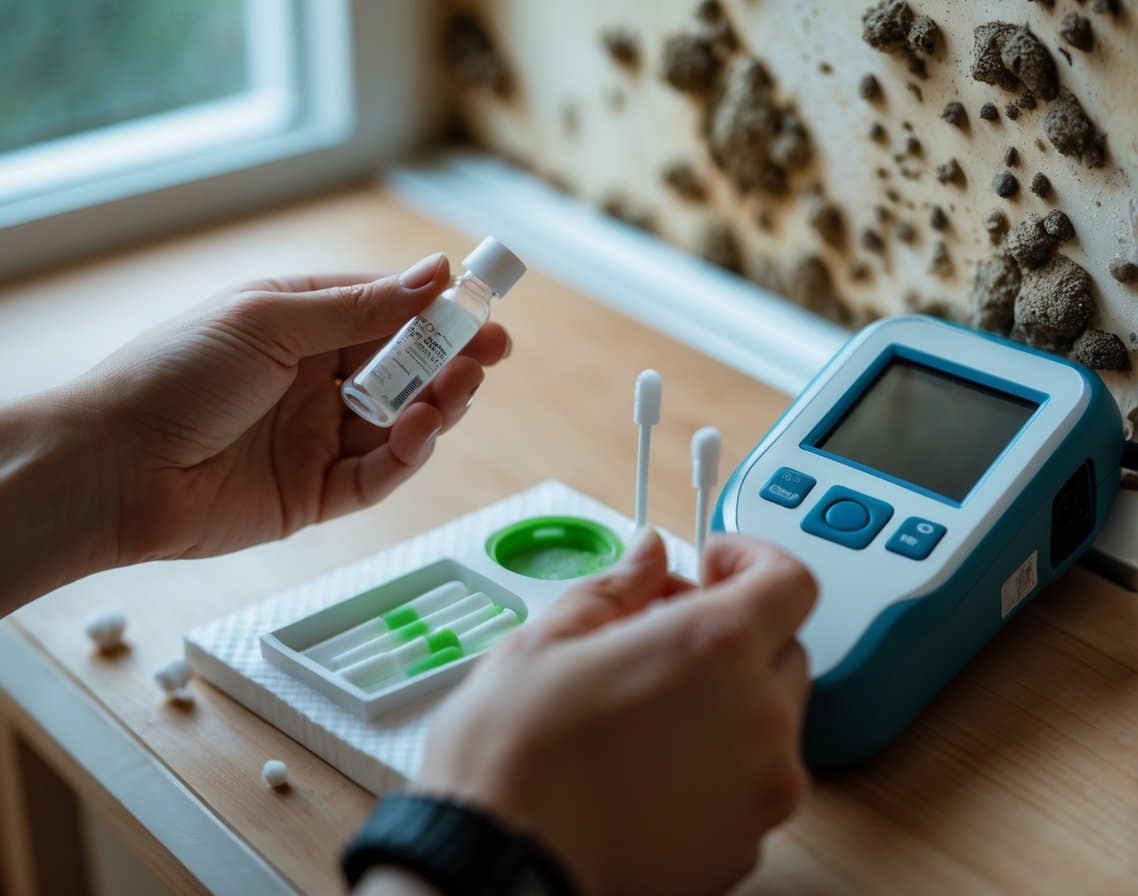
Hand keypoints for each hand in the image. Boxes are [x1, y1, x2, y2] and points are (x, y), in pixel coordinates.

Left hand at [73, 252, 509, 564]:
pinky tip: (421, 430)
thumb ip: (358, 307)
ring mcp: (318, 439)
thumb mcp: (270, 322)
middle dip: (451, 359)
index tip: (481, 304)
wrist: (114, 468)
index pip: (386, 313)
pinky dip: (408, 455)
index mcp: (300, 328)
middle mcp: (315, 382)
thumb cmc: (176, 376)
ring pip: (402, 422)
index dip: (436, 311)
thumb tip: (434, 272)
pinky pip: (379, 475)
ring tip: (462, 386)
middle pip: (404, 370)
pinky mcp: (316, 494)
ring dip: (439, 404)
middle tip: (493, 351)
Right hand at [415, 530, 816, 895]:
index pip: (790, 581)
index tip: (717, 562)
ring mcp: (760, 790)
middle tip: (663, 631)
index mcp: (715, 647)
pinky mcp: (746, 845)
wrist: (496, 870)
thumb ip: (617, 588)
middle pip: (784, 648)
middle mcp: (759, 718)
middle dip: (734, 630)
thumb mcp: (547, 641)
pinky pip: (754, 781)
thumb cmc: (511, 757)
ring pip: (774, 719)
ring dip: (730, 697)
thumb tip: (648, 556)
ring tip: (649, 704)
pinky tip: (654, 763)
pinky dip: (722, 760)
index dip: (755, 558)